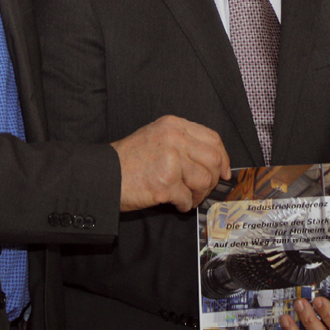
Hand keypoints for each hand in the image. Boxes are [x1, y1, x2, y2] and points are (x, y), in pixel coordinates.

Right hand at [112, 115, 230, 211]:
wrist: (105, 174)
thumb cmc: (130, 159)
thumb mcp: (157, 136)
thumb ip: (184, 142)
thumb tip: (214, 162)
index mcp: (173, 125)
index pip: (212, 138)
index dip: (222, 158)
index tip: (223, 172)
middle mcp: (174, 138)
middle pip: (213, 160)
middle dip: (212, 179)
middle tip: (202, 189)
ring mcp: (170, 160)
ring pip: (204, 181)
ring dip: (198, 194)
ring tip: (186, 197)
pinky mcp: (165, 183)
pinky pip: (187, 198)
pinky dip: (184, 204)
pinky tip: (174, 202)